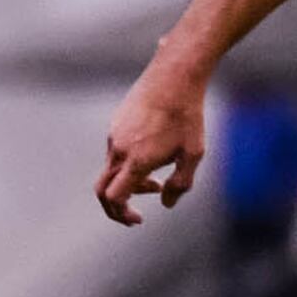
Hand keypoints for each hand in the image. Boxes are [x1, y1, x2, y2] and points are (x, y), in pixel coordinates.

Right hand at [95, 62, 207, 224]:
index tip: (138, 219)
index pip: (114, 197)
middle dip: (117, 206)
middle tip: (136, 214)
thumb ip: (180, 184)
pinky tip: (152, 154)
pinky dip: (128, 164)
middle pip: (103, 189)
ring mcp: (114, 135)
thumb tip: (166, 204)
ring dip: (129, 182)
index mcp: (136, 161)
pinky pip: (116, 152)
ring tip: (157, 180)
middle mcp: (119, 150)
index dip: (121, 214)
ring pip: (111, 169)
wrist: (173, 77)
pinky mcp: (116, 123)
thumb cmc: (187, 116)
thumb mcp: (193, 154)